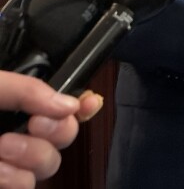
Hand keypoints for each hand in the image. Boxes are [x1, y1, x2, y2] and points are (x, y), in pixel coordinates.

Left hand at [0, 72, 103, 187]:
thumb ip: (27, 88)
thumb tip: (70, 105)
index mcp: (17, 107)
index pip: (61, 104)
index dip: (84, 104)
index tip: (90, 102)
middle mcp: (19, 133)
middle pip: (66, 134)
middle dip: (58, 130)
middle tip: (34, 123)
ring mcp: (12, 163)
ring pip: (50, 164)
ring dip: (32, 155)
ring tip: (2, 147)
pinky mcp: (6, 184)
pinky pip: (27, 186)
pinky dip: (15, 179)